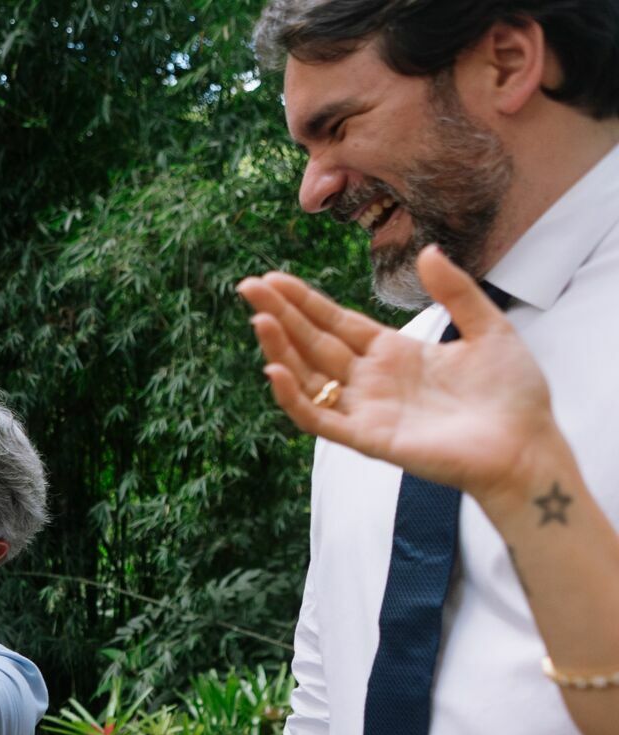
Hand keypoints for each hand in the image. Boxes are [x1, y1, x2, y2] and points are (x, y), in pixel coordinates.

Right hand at [240, 244, 559, 508]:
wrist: (526, 445)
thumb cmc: (513, 394)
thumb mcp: (488, 328)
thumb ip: (455, 291)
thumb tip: (427, 250)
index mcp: (394, 354)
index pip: (336, 323)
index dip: (305, 301)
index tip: (274, 278)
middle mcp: (372, 381)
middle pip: (313, 343)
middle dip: (279, 314)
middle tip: (247, 286)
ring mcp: (366, 409)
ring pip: (308, 376)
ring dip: (280, 349)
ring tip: (259, 318)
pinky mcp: (368, 438)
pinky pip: (318, 418)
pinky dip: (294, 398)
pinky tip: (276, 370)